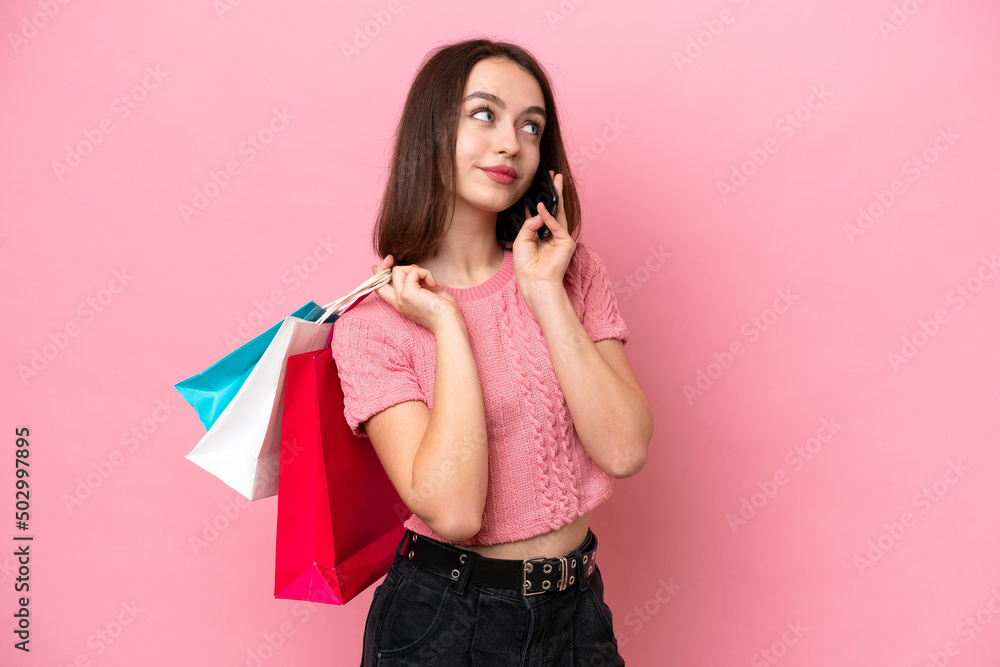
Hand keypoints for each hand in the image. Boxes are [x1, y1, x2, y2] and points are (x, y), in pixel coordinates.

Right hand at [370, 255, 460, 332]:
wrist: (449, 322)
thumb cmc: (443, 309)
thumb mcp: (425, 293)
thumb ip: (416, 283)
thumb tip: (412, 270)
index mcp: (401, 303)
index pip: (381, 288)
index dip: (379, 274)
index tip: (386, 262)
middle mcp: (398, 302)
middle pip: (380, 279)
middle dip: (383, 266)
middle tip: (390, 258)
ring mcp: (401, 297)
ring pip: (398, 270)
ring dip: (415, 270)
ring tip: (428, 281)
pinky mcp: (408, 293)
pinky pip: (413, 271)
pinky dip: (425, 273)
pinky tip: (433, 283)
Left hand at [512, 170, 574, 315]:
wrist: (535, 283)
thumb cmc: (526, 266)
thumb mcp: (521, 240)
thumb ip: (530, 224)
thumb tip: (540, 211)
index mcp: (539, 235)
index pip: (538, 213)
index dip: (537, 200)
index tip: (535, 185)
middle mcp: (551, 235)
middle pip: (552, 209)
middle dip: (552, 192)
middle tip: (552, 176)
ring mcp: (560, 238)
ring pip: (559, 212)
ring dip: (557, 196)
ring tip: (555, 180)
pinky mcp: (566, 242)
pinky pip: (557, 225)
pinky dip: (548, 217)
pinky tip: (542, 207)